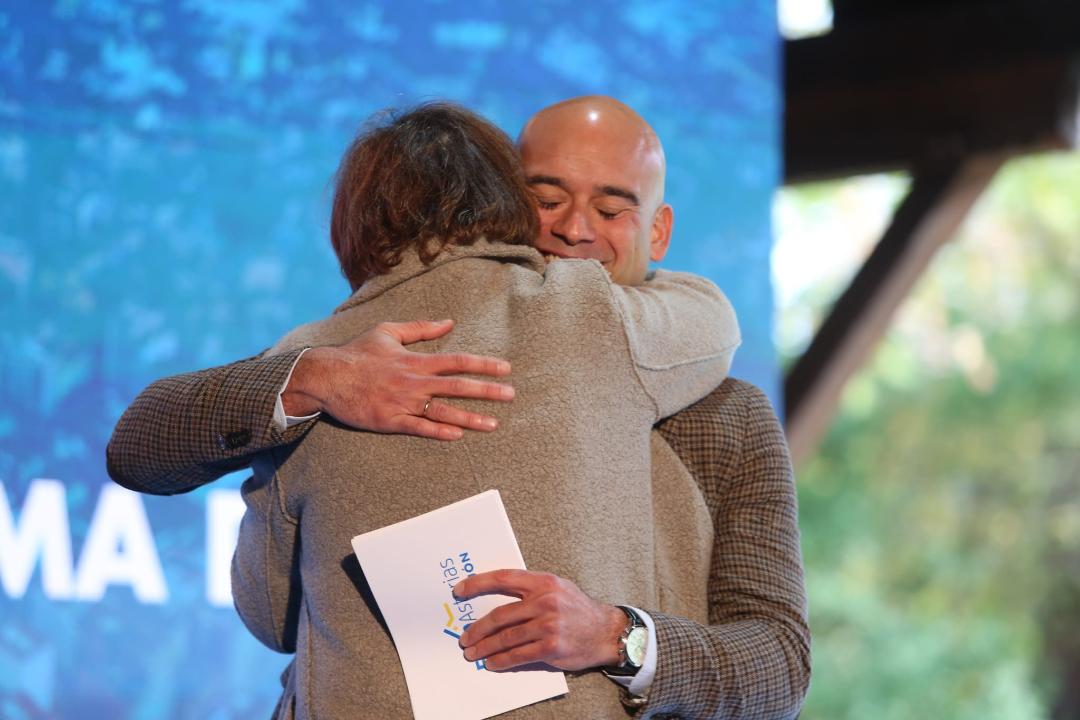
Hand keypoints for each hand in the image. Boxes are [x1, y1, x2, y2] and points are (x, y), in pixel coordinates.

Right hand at [281, 319, 513, 439]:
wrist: (326, 377)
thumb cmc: (357, 353)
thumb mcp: (388, 331)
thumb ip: (421, 328)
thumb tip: (449, 322)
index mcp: (416, 360)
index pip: (458, 361)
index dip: (484, 364)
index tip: (506, 368)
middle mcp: (414, 382)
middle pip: (458, 387)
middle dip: (488, 391)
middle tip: (511, 395)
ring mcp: (403, 403)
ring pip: (444, 412)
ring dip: (471, 418)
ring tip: (494, 423)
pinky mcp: (390, 421)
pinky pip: (419, 428)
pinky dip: (439, 432)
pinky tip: (458, 436)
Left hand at [452, 569, 626, 671]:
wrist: (606, 631)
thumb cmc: (578, 610)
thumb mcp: (557, 588)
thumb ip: (530, 590)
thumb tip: (496, 599)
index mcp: (543, 582)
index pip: (503, 578)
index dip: (478, 584)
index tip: (459, 591)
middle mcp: (545, 601)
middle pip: (500, 614)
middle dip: (478, 628)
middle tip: (465, 637)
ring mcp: (548, 624)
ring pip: (506, 637)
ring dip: (485, 647)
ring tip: (473, 653)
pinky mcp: (551, 646)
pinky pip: (519, 655)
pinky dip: (502, 660)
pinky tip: (492, 663)